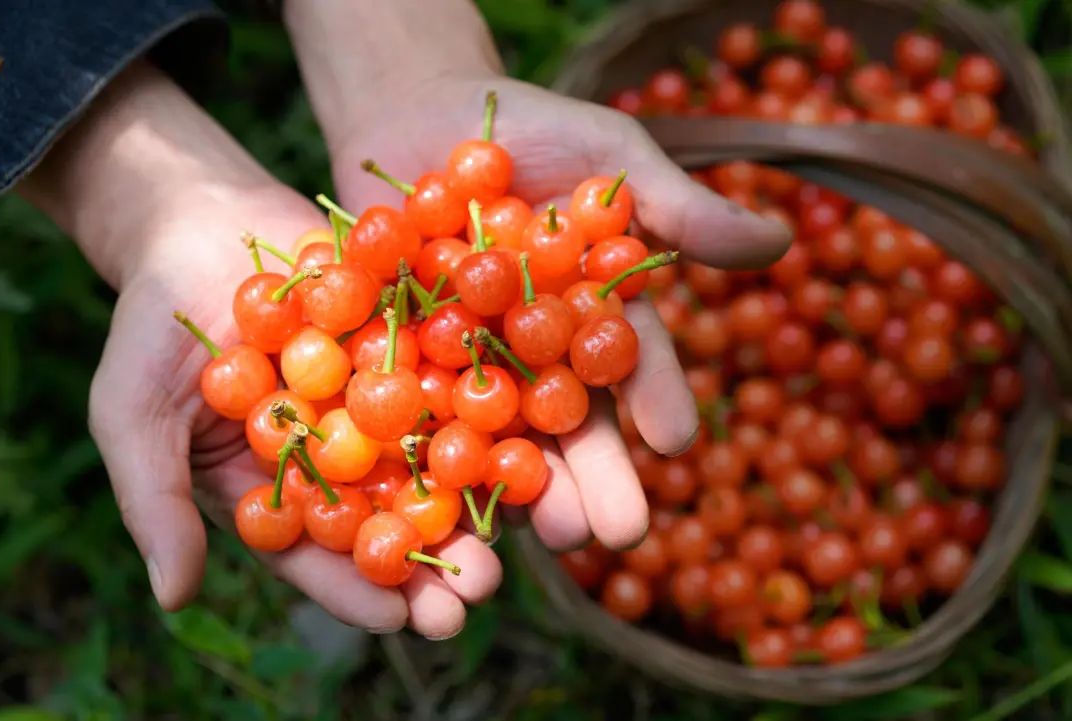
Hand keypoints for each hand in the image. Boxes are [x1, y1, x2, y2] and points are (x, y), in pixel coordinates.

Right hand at [20, 63, 501, 638]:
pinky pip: (459, 375)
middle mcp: (344, 452)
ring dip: (482, 494)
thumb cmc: (153, 324)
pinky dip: (495, 403)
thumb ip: (155, 500)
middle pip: (396, 515)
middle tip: (479, 593)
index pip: (322, 554)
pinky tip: (535, 431)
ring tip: (525, 532)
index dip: (361, 590)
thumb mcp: (132, 411)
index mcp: (282, 486)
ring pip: (441, 456)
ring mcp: (386, 399)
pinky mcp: (419, 343)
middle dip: (439, 557)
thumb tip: (173, 598)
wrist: (200, 222)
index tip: (403, 623)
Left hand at [288, 1, 790, 553]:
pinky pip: (413, 411)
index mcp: (598, 318)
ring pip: (499, 437)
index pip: (634, 364)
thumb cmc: (535, 134)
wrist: (422, 117)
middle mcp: (541, 358)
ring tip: (543, 537)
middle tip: (618, 530)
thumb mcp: (611, 158)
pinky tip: (437, 497)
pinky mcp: (403, 365)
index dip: (656, 399)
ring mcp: (472, 368)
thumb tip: (780, 240)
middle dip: (596, 477)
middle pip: (571, 424)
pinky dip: (423, 453)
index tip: (673, 439)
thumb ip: (678, 206)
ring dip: (521, 489)